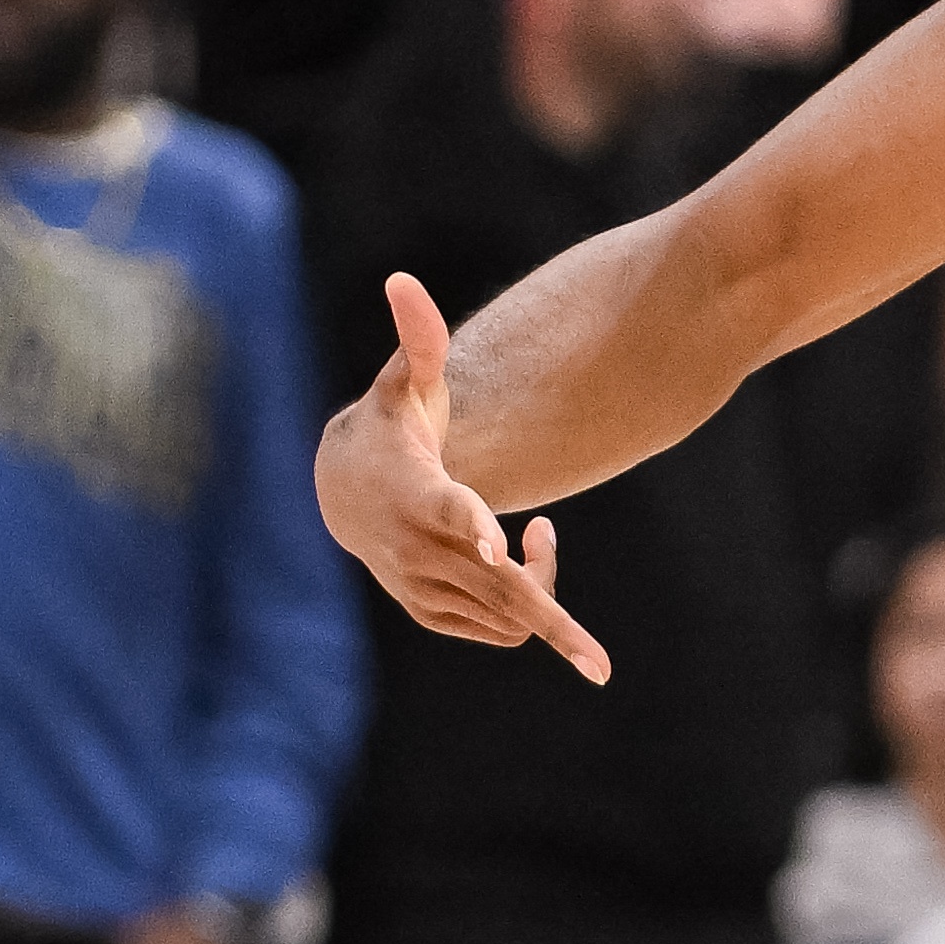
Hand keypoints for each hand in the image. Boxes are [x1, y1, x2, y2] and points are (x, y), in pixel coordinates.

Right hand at [314, 272, 611, 682]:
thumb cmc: (390, 427)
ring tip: (539, 535)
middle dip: (551, 626)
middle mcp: (415, 550)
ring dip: (541, 582)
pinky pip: (495, 624)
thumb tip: (403, 278)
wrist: (342, 492)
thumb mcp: (401, 383)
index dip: (472, 524)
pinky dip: (523, 601)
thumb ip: (416, 339)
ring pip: (504, 610)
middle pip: (492, 591)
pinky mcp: (430, 612)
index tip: (499, 544)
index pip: (446, 510)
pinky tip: (521, 550)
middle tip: (601, 665)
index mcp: (413, 491)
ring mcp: (422, 589)